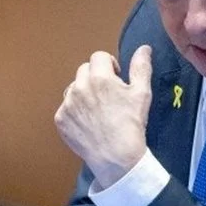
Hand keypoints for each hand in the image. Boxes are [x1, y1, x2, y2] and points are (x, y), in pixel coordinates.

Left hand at [55, 45, 151, 189]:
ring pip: (74, 87)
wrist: (117, 157)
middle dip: (96, 77)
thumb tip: (144, 48)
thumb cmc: (131, 124)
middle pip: (84, 70)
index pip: (99, 57)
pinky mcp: (60, 120)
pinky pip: (66, 107)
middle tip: (108, 94)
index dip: (110, 65)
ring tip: (98, 109)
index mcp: (99, 77)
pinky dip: (76, 110)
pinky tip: (89, 122)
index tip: (116, 78)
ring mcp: (67, 104)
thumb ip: (141, 67)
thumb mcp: (142, 93)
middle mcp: (79, 87)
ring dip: (84, 92)